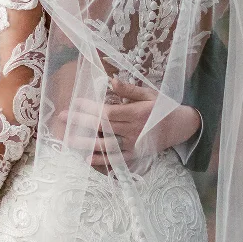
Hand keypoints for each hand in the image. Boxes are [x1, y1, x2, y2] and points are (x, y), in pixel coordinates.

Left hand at [60, 79, 201, 164]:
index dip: (89, 107)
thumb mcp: (148, 94)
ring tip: (68, 139)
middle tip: (62, 117)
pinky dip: (101, 160)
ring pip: (106, 145)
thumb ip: (129, 89)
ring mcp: (134, 145)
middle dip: (80, 121)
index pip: (107, 111)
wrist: (180, 127)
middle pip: (102, 127)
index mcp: (136, 113)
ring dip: (86, 142)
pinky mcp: (135, 156)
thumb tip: (111, 81)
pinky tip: (86, 158)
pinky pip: (116, 160)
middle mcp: (134, 130)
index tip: (74, 102)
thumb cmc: (162, 107)